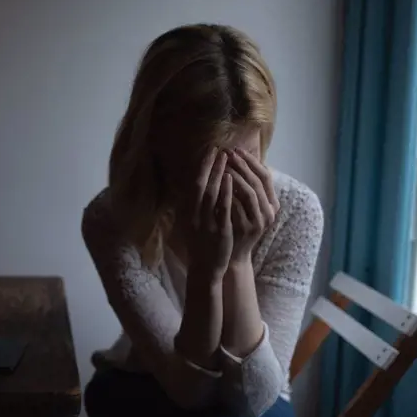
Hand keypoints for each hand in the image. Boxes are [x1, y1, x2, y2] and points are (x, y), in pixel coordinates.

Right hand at [184, 149, 233, 280]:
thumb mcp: (191, 222)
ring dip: (217, 174)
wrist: (204, 268)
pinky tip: (230, 179)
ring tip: (225, 158)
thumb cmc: (199, 243)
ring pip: (210, 193)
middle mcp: (193, 215)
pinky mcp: (218, 230)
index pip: (192, 184)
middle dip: (208, 165)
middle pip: (199, 185)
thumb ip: (192, 204)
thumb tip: (195, 183)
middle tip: (217, 148)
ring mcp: (205, 223)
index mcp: (186, 212)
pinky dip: (225, 192)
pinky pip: (222, 208)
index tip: (209, 151)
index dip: (200, 167)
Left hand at [224, 149, 279, 263]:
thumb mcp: (246, 207)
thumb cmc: (237, 225)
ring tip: (223, 165)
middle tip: (228, 153)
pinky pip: (238, 206)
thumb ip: (246, 187)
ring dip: (236, 176)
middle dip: (242, 165)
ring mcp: (259, 221)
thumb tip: (238, 160)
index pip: (266, 175)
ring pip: (249, 192)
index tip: (237, 149)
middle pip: (258, 181)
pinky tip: (218, 183)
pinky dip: (228, 193)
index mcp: (272, 203)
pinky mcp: (247, 228)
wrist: (233, 254)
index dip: (251, 161)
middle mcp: (269, 211)